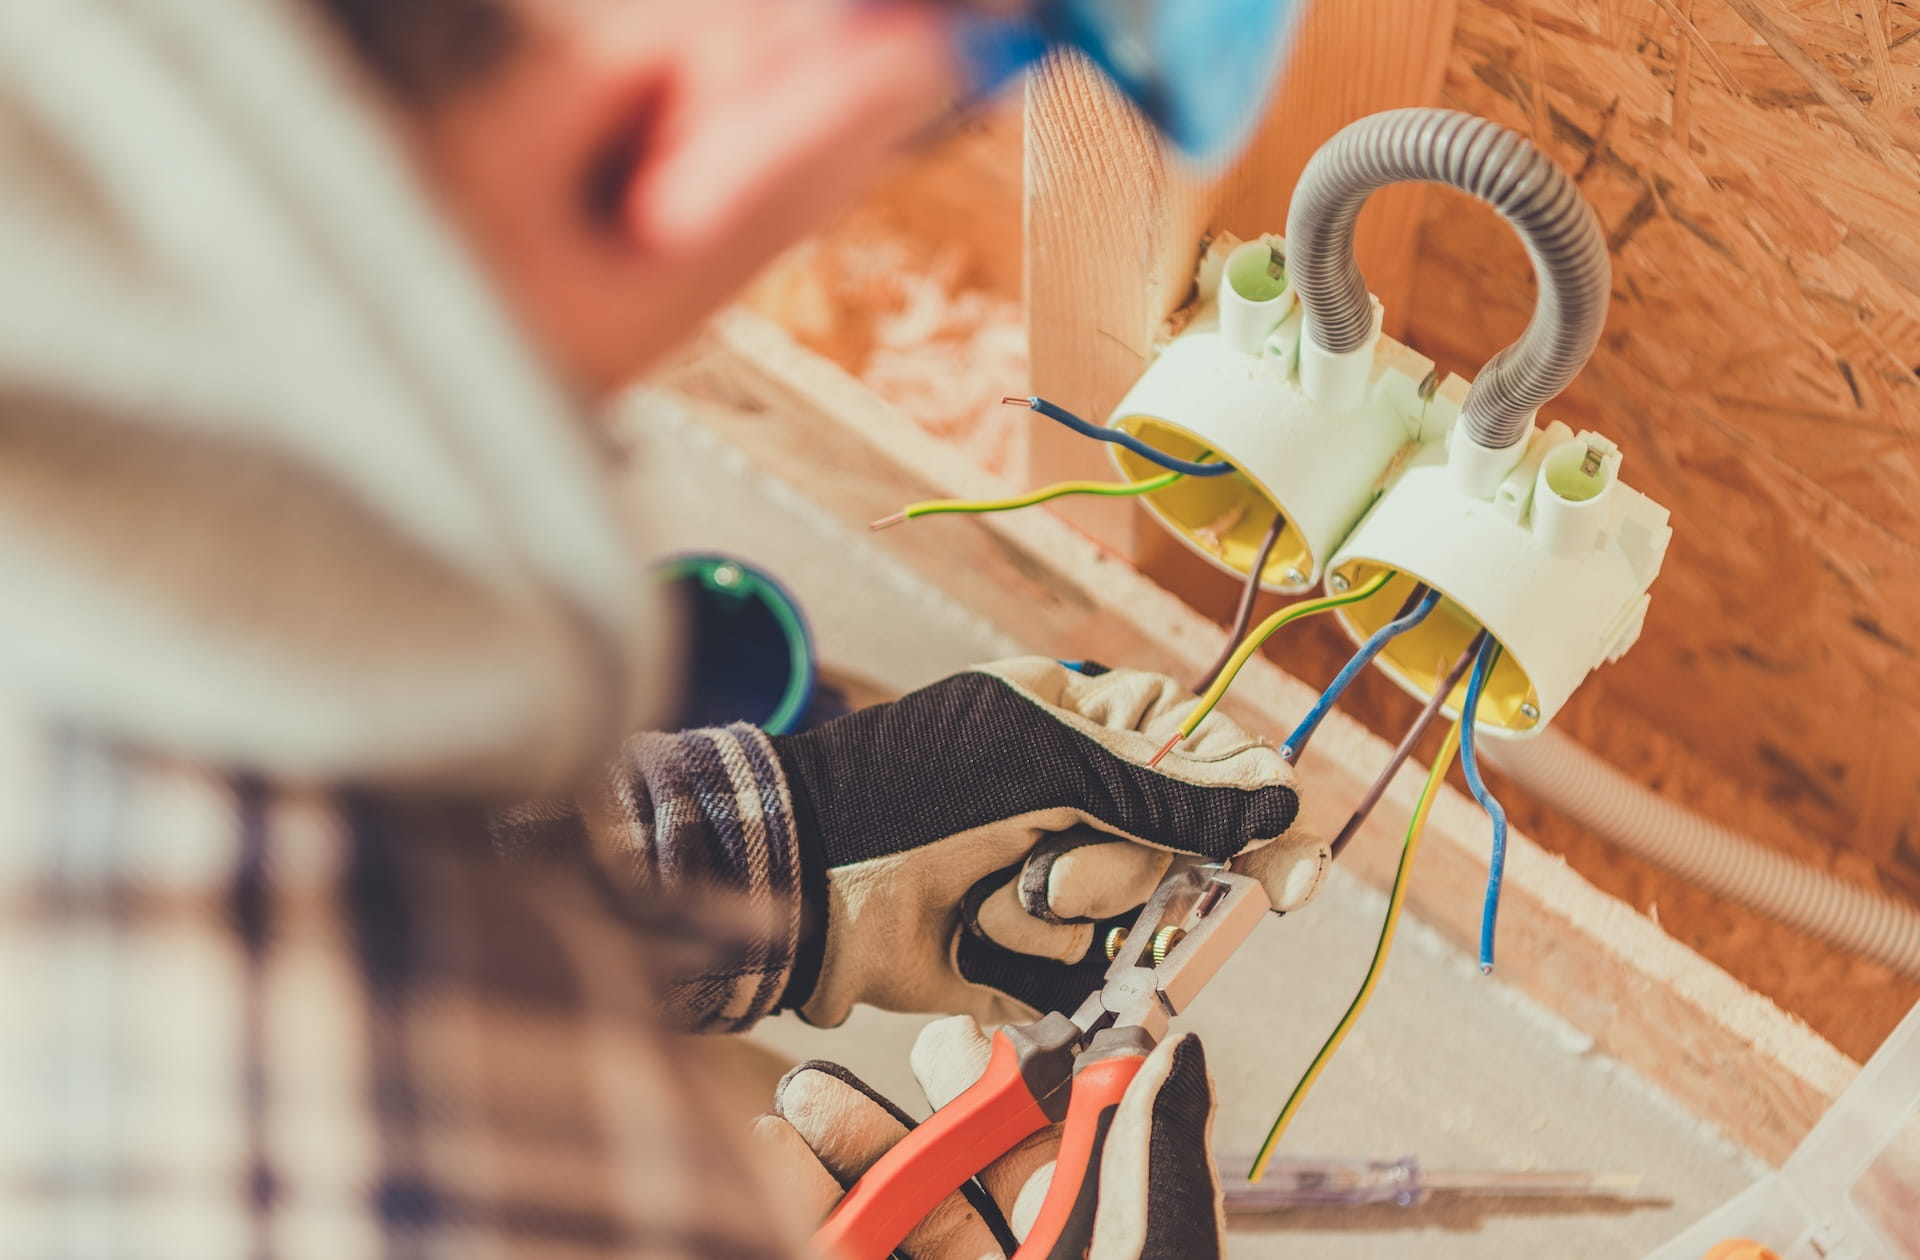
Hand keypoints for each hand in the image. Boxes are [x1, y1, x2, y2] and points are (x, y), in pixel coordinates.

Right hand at [753, 1015, 1221, 1259]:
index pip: (1061, 1163)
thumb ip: (1154, 1167)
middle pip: (965, 1181)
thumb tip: (1177, 1049)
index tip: (983, 1032)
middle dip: (929, 1106)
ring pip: (886, 1213)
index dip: (1024, 1093)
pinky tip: (769, 1147)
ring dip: (844, 1144)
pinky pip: (824, 1242)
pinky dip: (792, 1195)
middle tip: (912, 1050)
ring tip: (806, 1091)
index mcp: (1093, 1250)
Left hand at [769, 657, 1325, 1026]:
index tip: (1291, 875)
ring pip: (1137, 916)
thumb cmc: (915, 790)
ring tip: (992, 896)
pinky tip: (975, 939)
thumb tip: (1282, 791)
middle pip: (1182, 850)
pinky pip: (1084, 971)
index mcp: (1087, 723)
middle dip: (1121, 869)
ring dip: (1067, 913)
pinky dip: (1032, 960)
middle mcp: (1082, 798)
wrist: (809, 880)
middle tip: (1050, 865)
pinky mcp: (1029, 953)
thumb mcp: (1050, 766)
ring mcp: (1056, 877)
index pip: (1206, 755)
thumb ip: (1172, 790)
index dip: (1253, 809)